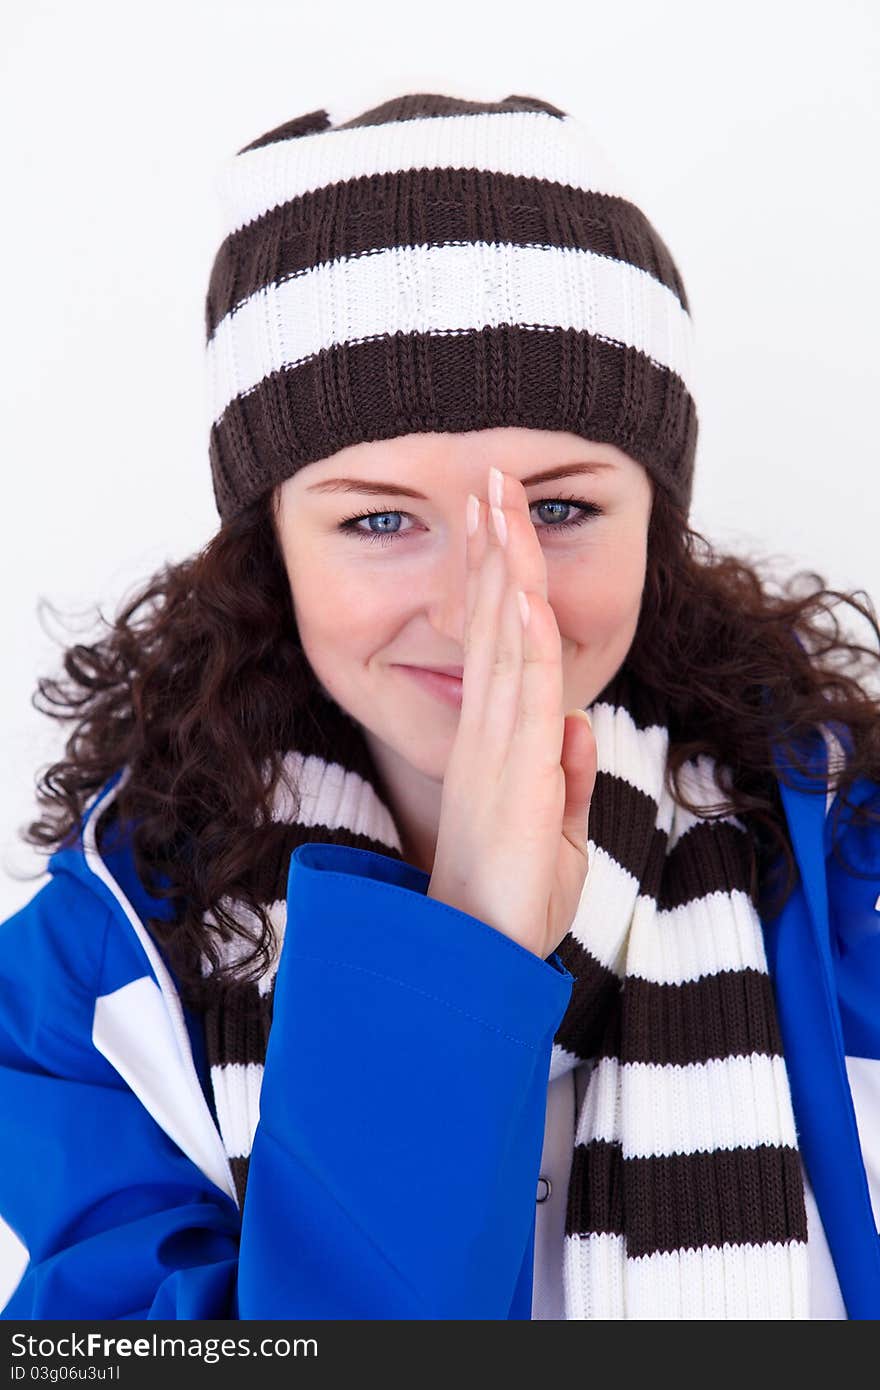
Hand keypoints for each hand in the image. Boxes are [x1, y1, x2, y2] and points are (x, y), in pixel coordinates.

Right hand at [426, 465, 597, 959]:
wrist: (477, 962)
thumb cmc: (508, 906)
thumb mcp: (554, 833)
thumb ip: (564, 777)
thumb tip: (577, 727)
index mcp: (496, 742)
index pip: (503, 644)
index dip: (502, 581)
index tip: (498, 525)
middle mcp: (489, 733)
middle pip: (498, 624)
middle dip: (496, 549)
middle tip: (489, 480)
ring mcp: (496, 747)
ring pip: (508, 639)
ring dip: (506, 568)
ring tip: (495, 501)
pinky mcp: (512, 771)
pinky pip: (525, 689)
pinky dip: (528, 633)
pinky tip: (527, 586)